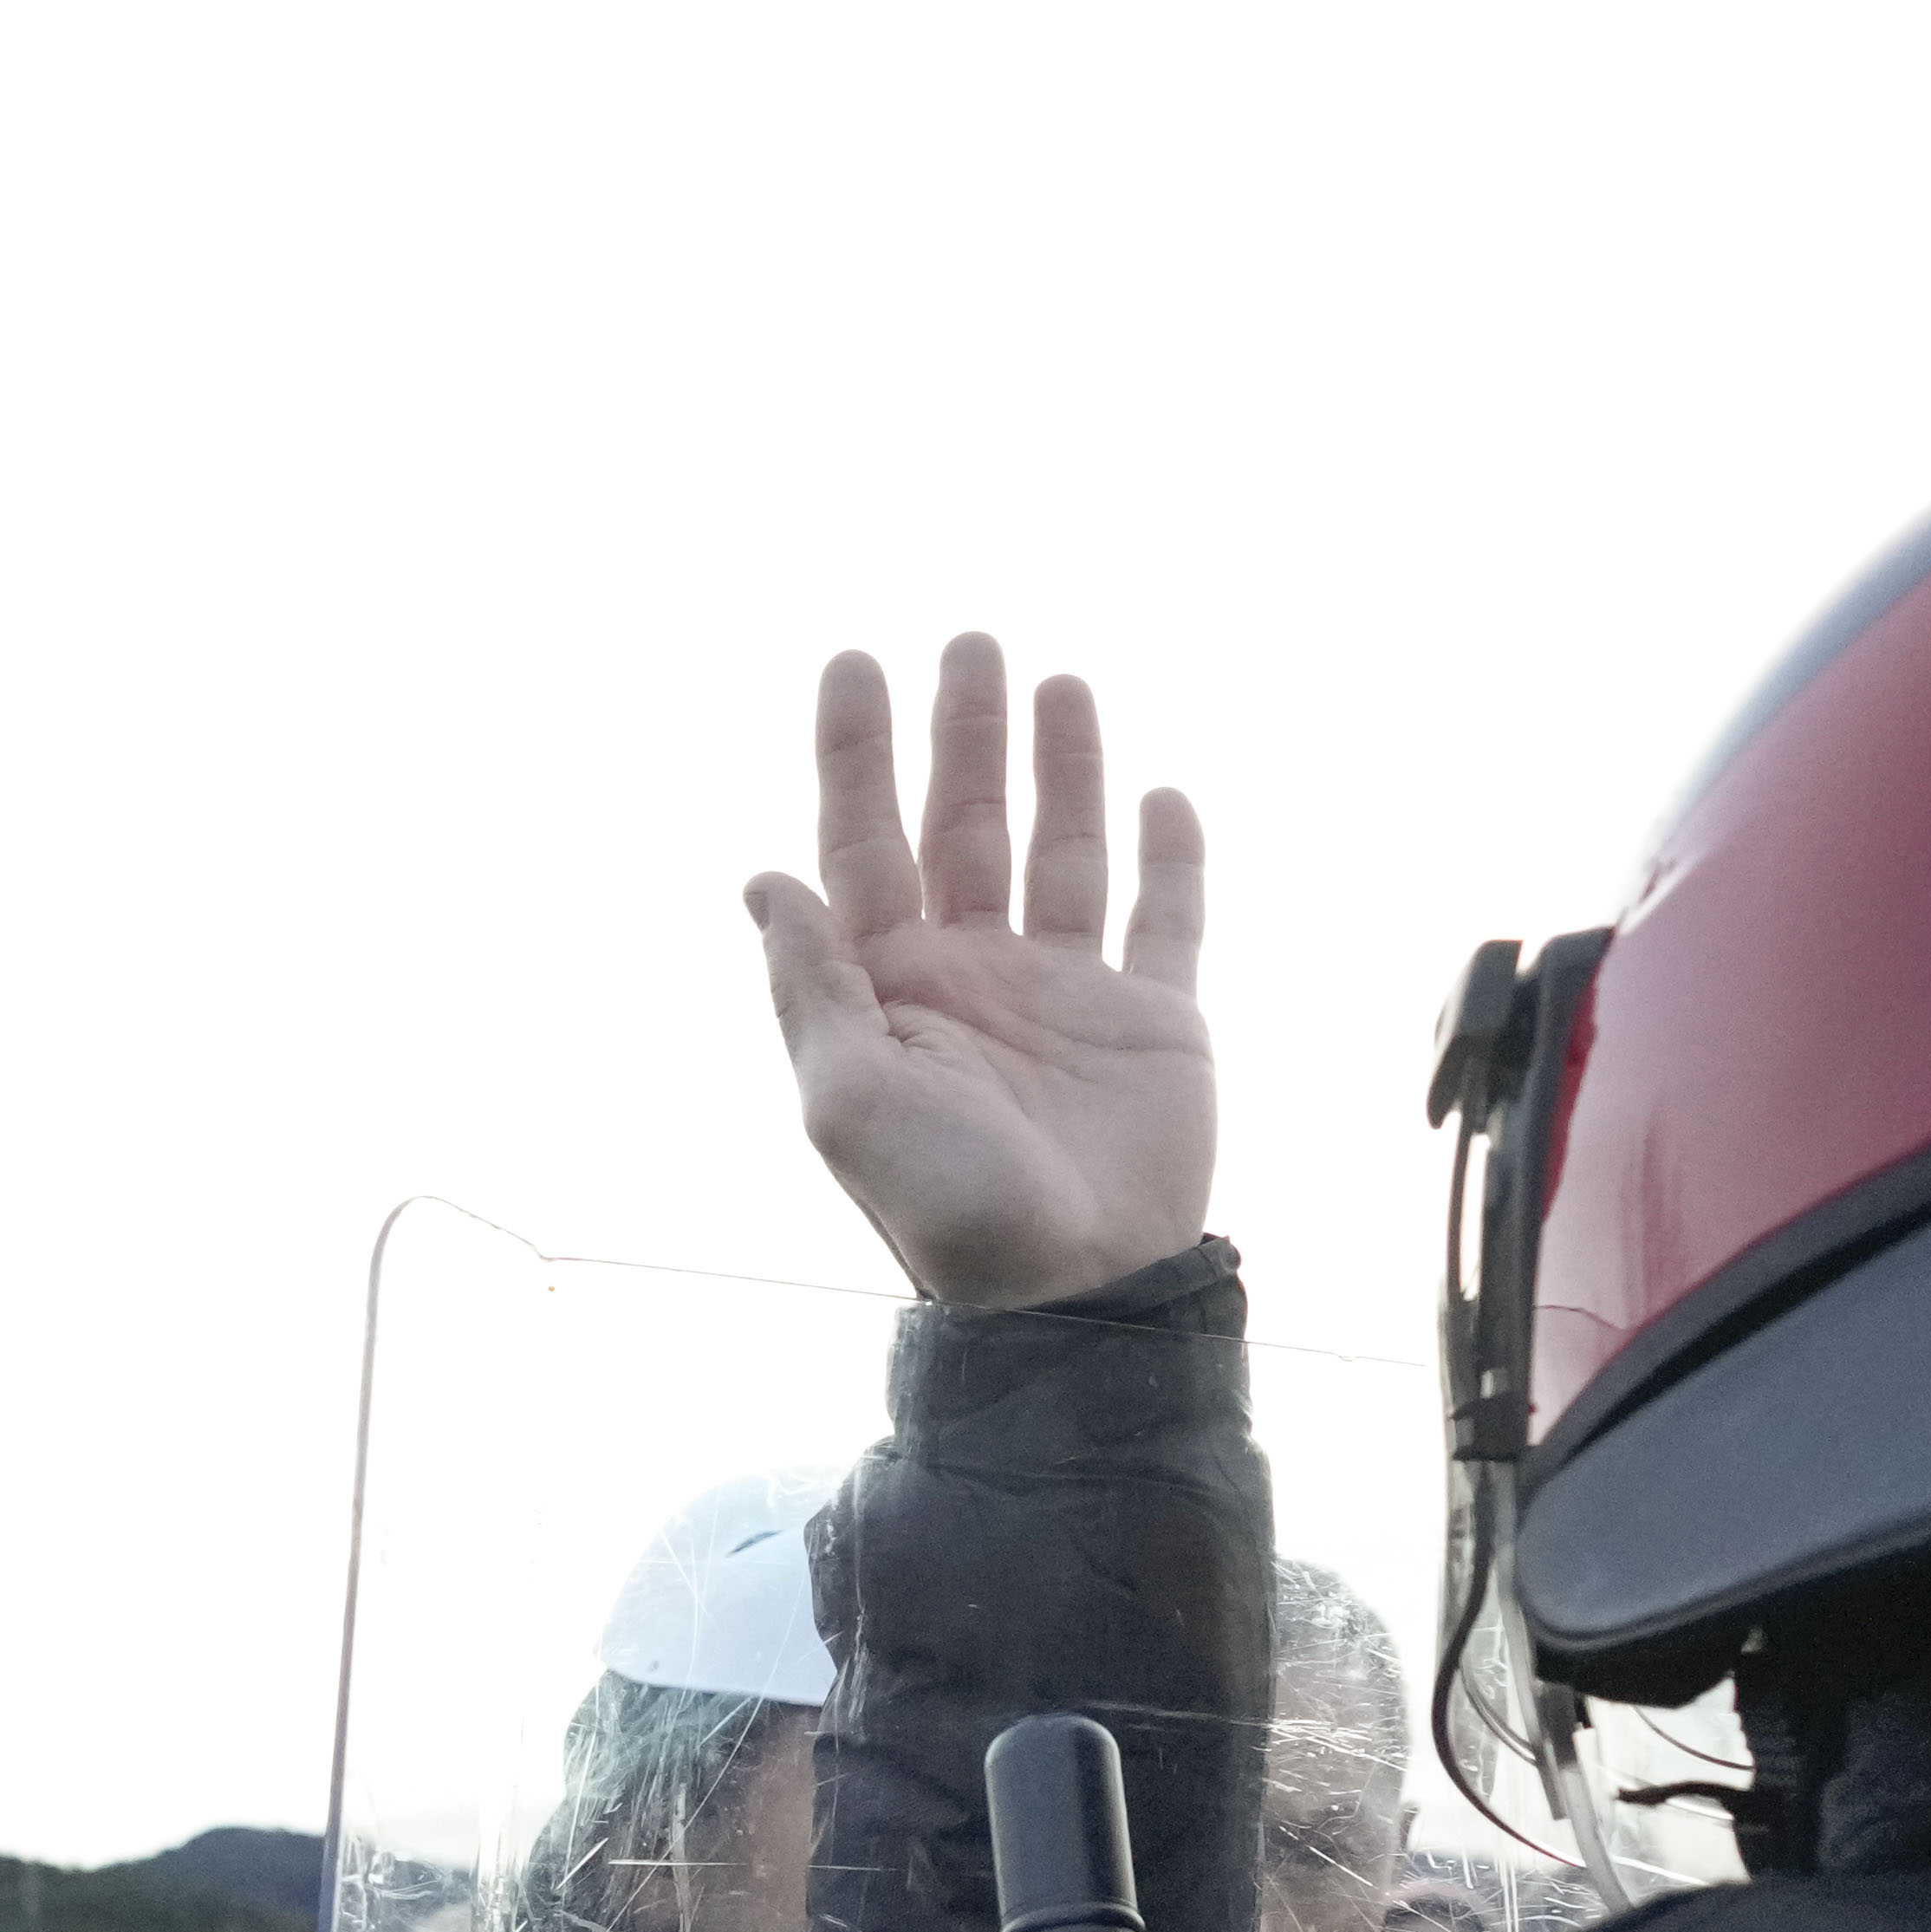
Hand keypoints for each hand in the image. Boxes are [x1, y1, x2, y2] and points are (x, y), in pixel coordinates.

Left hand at [746, 638, 1211, 1312]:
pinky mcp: (1154, 1020)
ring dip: (1059, 766)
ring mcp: (1066, 993)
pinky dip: (1168, 856)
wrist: (1073, 1290)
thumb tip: (762, 879)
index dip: (853, 757)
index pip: (861, 846)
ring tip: (1057, 680)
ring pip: (1062, 850)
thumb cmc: (946, 1207)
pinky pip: (1165, 919)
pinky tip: (1160, 795)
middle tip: (968, 641)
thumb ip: (810, 985)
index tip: (854, 663)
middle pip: (961, 827)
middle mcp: (972, 978)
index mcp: (889, 991)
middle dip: (960, 736)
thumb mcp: (846, 1097)